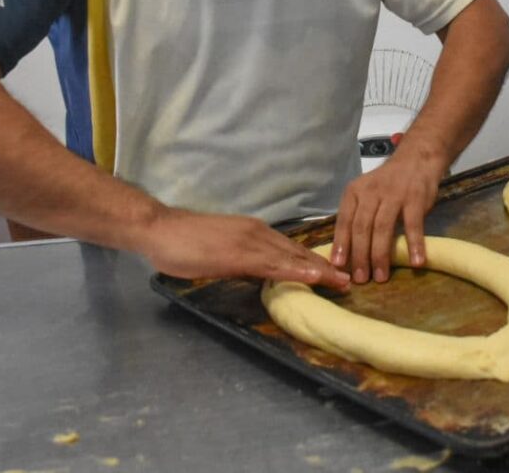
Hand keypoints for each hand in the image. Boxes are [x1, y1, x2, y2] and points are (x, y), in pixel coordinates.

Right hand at [140, 207, 349, 289]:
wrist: (160, 228)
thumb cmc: (183, 241)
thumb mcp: (220, 252)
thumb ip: (242, 261)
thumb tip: (259, 274)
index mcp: (254, 232)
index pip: (290, 248)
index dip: (313, 262)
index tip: (333, 272)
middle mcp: (258, 233)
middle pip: (298, 252)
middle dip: (324, 267)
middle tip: (348, 279)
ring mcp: (250, 242)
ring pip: (291, 258)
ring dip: (318, 271)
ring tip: (341, 282)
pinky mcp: (239, 254)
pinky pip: (273, 265)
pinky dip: (296, 272)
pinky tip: (313, 279)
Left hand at [330, 141, 446, 283]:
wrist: (416, 159)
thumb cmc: (387, 183)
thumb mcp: (366, 194)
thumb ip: (357, 217)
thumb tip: (345, 253)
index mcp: (355, 193)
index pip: (344, 221)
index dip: (341, 244)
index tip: (337, 266)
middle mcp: (371, 192)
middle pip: (362, 228)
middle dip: (360, 256)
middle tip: (361, 279)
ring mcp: (394, 194)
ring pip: (383, 228)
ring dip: (381, 255)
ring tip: (381, 276)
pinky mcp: (415, 198)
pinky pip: (413, 224)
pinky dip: (415, 244)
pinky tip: (417, 262)